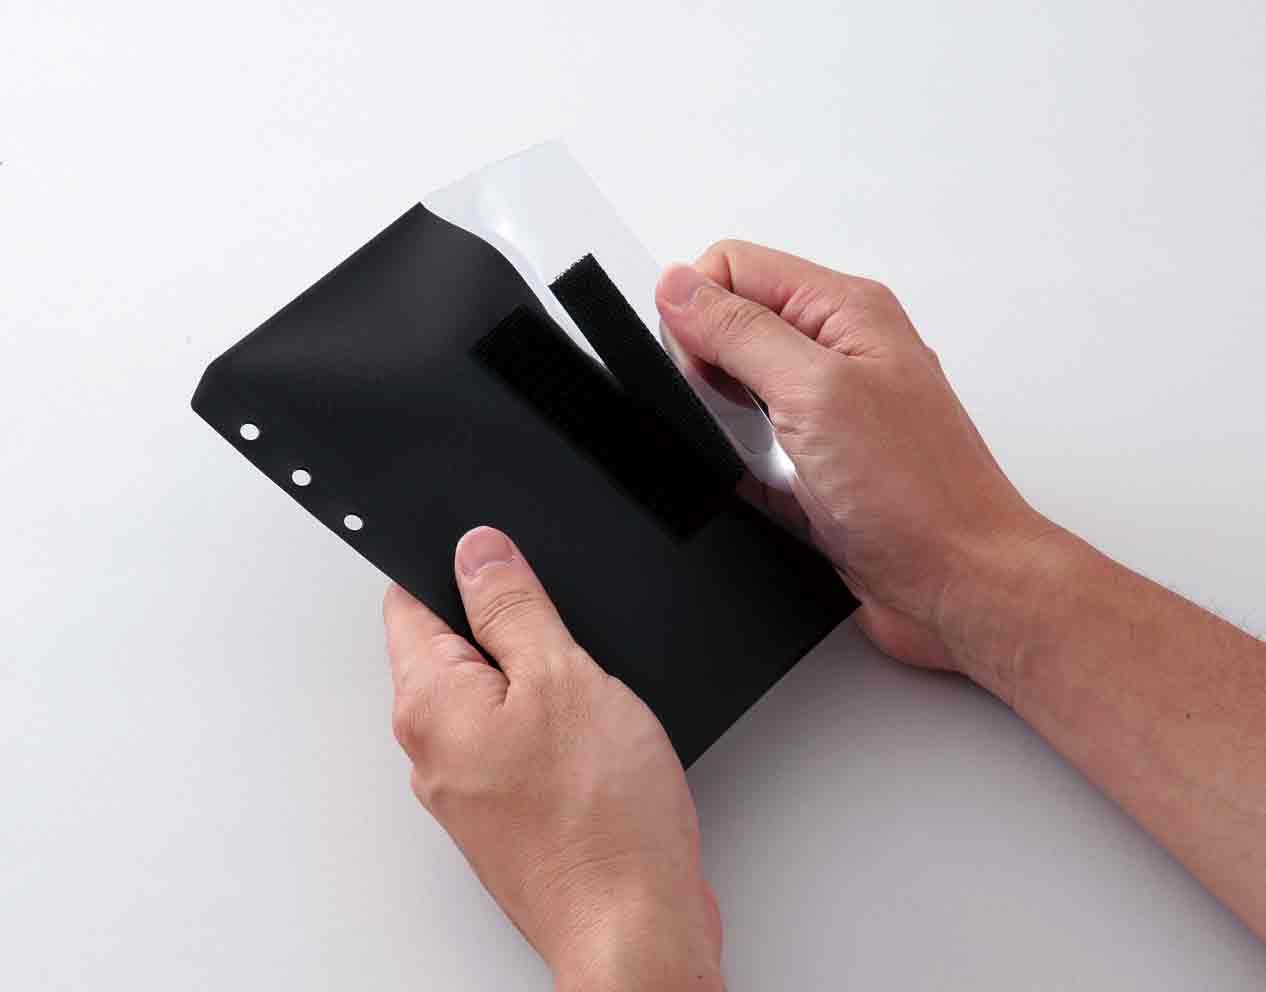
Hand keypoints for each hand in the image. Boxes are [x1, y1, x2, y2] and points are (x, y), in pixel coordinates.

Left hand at [385, 527, 722, 991]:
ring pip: (490, 694)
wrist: (633, 923)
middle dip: (506, 625)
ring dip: (534, 678)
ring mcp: (467, 785)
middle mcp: (433, 747)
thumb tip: (478, 550)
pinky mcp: (506, 811)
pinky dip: (548, 723)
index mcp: (430, 703)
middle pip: (451, 645)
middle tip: (563, 635)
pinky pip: (514, 739)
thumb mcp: (562, 676)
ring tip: (584, 693)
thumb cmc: (599, 819)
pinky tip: (592, 735)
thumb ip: (513, 606)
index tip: (503, 561)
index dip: (458, 566)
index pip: (410, 601)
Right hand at [655, 241, 1054, 694]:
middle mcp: (839, 355)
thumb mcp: (816, 390)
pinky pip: (749, 456)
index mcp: (845, 312)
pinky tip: (771, 490)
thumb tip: (679, 287)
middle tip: (743, 413)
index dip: (699, 310)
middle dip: (710, 371)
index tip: (703, 363)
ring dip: (728, 428)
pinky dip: (743, 472)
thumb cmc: (920, 493)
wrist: (957, 586)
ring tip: (768, 458)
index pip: (735, 267)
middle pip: (731, 330)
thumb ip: (741, 331)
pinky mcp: (816, 470)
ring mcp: (828, 415)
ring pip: (735, 397)